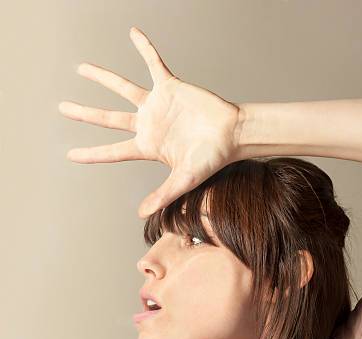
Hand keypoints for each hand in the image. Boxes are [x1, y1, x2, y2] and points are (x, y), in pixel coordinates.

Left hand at [59, 26, 240, 218]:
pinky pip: (154, 63)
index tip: (71, 155)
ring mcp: (157, 105)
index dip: (91, 154)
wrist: (231, 135)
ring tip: (81, 69)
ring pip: (123, 89)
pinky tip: (133, 33)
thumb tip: (141, 213)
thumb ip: (162, 195)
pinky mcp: (170, 87)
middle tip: (63, 109)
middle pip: (109, 119)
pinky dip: (144, 49)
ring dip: (102, 78)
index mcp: (147, 147)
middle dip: (85, 114)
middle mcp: (148, 124)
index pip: (113, 151)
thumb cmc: (210, 159)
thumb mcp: (183, 180)